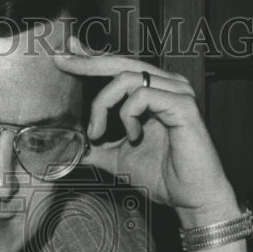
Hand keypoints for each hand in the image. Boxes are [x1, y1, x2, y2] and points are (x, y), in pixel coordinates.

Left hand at [54, 45, 238, 227]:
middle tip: (62, 62)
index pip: (120, 66)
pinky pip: (142, 95)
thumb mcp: (118, 159)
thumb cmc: (164, 177)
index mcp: (154, 92)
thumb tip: (71, 145)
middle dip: (87, 62)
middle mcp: (167, 85)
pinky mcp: (182, 105)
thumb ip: (97, 147)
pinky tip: (133, 137)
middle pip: (121, 61)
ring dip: (103, 105)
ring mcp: (177, 92)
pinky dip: (127, 116)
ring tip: (98, 134)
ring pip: (126, 78)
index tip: (67, 54)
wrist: (190, 197)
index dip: (92, 58)